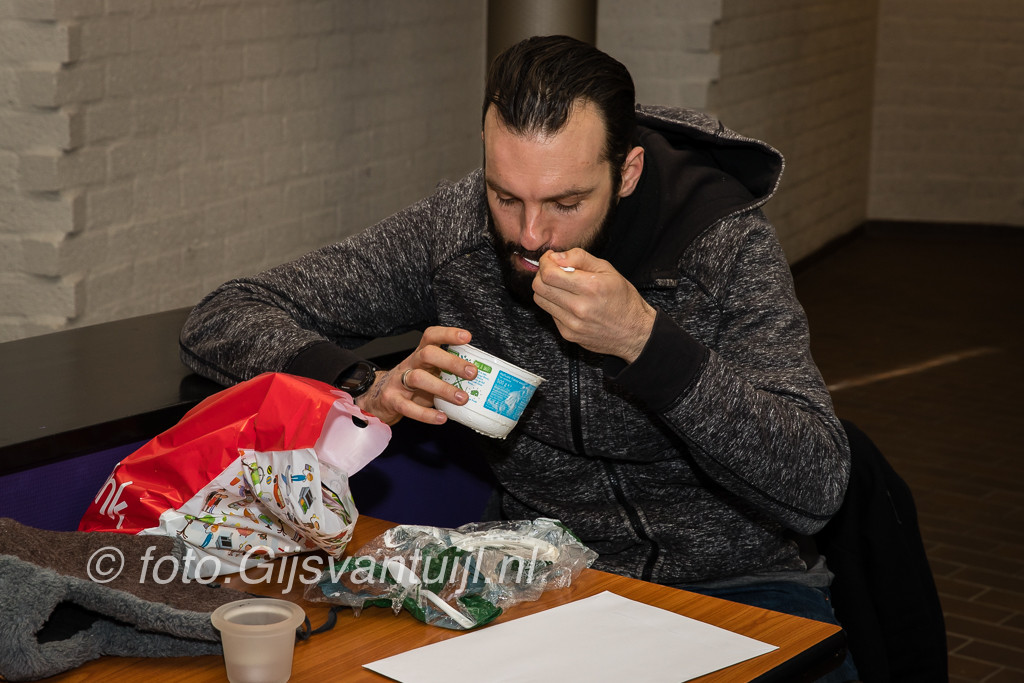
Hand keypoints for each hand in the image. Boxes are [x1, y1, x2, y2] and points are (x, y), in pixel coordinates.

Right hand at [354, 326, 477, 425]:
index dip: (448, 334)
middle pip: (427, 354)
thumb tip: (479, 379)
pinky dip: (427, 414)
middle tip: (472, 373)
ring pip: (419, 378)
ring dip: (443, 388)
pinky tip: (442, 417)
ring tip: (463, 398)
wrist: (378, 398)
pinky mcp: (392, 400)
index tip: (467, 337)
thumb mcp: (427, 372)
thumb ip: (446, 373)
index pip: (431, 336)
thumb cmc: (411, 385)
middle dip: (452, 362)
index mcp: (420, 355)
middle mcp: (409, 364)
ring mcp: (399, 382)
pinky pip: (409, 407)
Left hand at [532, 249, 655, 362]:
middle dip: (542, 274)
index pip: (549, 274)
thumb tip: (556, 257)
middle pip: (539, 287)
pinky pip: (550, 313)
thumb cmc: (623, 299)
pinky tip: (570, 302)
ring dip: (546, 289)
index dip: (545, 262)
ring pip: (540, 300)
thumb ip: (580, 258)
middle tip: (553, 271)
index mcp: (591, 287)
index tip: (550, 259)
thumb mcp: (608, 270)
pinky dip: (555, 304)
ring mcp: (572, 324)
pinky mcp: (568, 334)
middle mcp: (579, 307)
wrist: (634, 332)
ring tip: (561, 286)